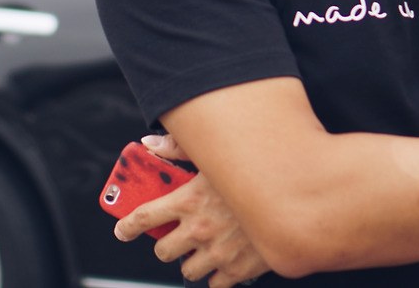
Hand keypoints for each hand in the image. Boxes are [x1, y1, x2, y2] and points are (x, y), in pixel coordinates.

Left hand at [114, 134, 267, 286]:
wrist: (297, 197)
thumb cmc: (256, 169)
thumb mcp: (216, 153)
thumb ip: (180, 148)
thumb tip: (151, 145)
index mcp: (188, 200)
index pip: (143, 217)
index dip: (127, 226)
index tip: (122, 230)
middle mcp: (198, 230)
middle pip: (163, 250)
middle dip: (167, 243)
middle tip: (178, 235)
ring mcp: (218, 253)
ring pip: (187, 270)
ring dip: (192, 260)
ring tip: (205, 247)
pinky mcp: (238, 270)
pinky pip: (215, 284)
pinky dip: (218, 274)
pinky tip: (226, 259)